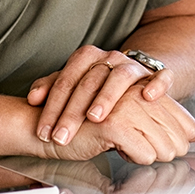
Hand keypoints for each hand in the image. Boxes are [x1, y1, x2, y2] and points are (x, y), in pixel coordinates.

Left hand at [29, 45, 170, 146]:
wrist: (133, 75)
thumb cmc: (98, 85)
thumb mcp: (72, 84)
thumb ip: (50, 88)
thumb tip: (33, 98)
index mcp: (87, 57)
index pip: (65, 80)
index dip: (52, 108)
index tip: (44, 133)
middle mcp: (110, 58)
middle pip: (88, 82)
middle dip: (72, 112)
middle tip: (61, 136)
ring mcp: (133, 65)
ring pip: (120, 77)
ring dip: (106, 98)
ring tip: (95, 118)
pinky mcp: (155, 75)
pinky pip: (160, 76)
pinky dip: (156, 85)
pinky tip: (148, 98)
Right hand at [38, 85, 194, 164]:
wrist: (45, 126)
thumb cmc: (87, 125)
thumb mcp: (133, 122)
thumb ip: (169, 123)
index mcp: (143, 87)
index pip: (181, 117)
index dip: (182, 138)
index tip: (177, 149)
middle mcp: (138, 92)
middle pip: (178, 135)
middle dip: (168, 152)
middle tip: (147, 155)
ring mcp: (127, 106)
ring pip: (164, 146)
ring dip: (149, 156)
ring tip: (127, 150)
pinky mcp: (114, 124)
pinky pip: (144, 154)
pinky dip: (134, 159)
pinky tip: (116, 150)